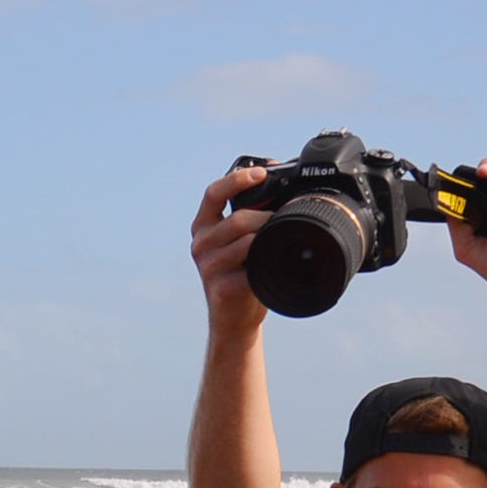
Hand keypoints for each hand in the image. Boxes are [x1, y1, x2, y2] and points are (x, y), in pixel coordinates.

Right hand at [190, 166, 271, 338]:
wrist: (235, 317)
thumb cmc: (244, 272)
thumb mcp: (243, 237)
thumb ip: (252, 209)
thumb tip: (278, 170)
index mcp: (204, 226)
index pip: (214, 193)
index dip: (237, 179)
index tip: (261, 174)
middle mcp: (201, 244)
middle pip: (237, 219)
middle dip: (266, 219)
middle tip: (285, 223)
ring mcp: (208, 268)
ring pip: (246, 242)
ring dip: (269, 241)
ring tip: (281, 245)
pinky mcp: (221, 289)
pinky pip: (251, 269)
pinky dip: (268, 265)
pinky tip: (274, 267)